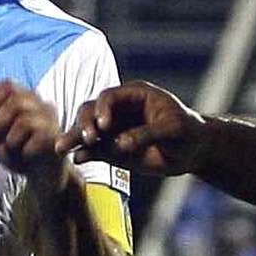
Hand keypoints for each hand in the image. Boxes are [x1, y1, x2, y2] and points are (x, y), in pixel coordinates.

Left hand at [0, 80, 67, 185]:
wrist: (44, 178)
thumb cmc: (21, 154)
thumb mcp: (0, 132)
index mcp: (28, 101)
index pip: (9, 85)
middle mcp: (42, 106)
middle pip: (16, 99)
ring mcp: (52, 121)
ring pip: (23, 120)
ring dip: (10, 140)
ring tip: (14, 150)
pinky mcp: (55, 139)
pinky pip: (32, 141)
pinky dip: (22, 152)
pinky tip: (27, 157)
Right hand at [61, 83, 208, 177]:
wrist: (193, 151)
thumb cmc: (187, 133)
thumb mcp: (172, 130)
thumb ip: (146, 135)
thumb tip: (120, 144)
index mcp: (134, 95)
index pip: (109, 97)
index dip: (103, 109)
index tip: (104, 127)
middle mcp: (118, 110)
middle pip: (90, 111)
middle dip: (84, 123)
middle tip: (87, 139)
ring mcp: (113, 130)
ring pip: (86, 130)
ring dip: (74, 138)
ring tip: (61, 149)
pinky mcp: (111, 149)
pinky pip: (93, 150)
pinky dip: (84, 154)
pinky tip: (77, 160)